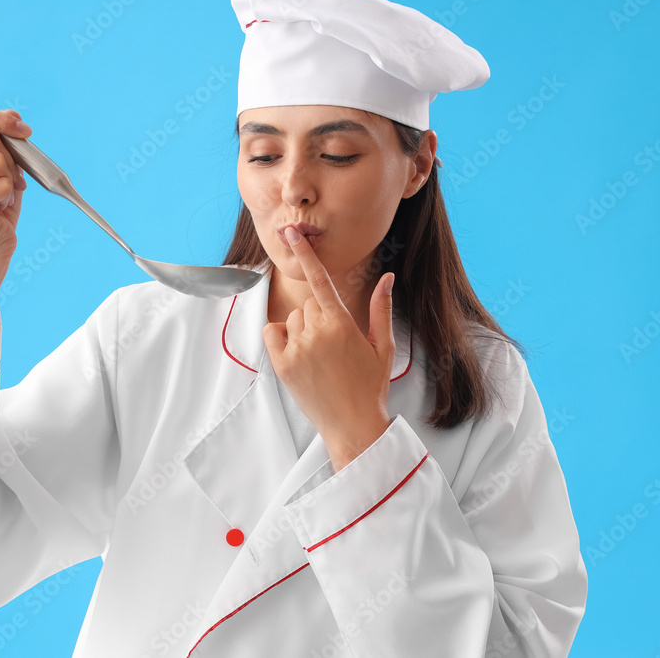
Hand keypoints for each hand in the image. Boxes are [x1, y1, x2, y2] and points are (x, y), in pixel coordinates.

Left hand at [261, 226, 396, 471]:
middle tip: (334, 345)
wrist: (353, 426)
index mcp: (342, 324)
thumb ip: (381, 308)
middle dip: (319, 317)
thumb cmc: (370, 387)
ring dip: (302, 330)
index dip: (306, 254)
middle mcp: (317, 332)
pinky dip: (281, 338)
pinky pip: (273, 333)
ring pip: (292, 319)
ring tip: (321, 357)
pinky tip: (299, 355)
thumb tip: (387, 277)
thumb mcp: (383, 346)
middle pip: (309, 304)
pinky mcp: (282, 365)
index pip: (321, 280)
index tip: (292, 234)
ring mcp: (297, 349)